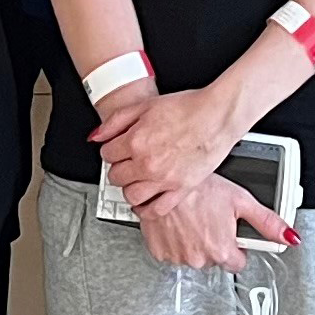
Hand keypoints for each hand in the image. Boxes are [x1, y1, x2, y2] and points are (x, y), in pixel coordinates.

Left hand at [92, 82, 238, 211]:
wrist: (217, 116)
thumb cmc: (188, 108)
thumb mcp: (146, 105)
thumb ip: (116, 121)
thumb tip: (97, 136)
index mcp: (136, 141)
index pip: (107, 155)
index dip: (112, 150)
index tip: (118, 149)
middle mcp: (147, 164)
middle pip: (116, 177)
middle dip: (119, 168)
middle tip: (128, 163)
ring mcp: (164, 179)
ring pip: (132, 196)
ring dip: (130, 189)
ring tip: (136, 180)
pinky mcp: (180, 190)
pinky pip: (156, 209)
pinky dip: (147, 208)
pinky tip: (148, 200)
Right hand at [135, 176, 289, 275]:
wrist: (163, 181)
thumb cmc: (200, 187)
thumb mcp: (241, 200)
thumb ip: (268, 223)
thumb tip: (290, 237)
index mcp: (221, 250)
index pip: (237, 263)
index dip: (237, 247)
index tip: (232, 234)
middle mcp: (199, 258)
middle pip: (215, 259)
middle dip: (215, 242)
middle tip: (211, 218)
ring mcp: (177, 257)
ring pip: (193, 256)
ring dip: (195, 241)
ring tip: (194, 217)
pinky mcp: (160, 252)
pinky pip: (173, 252)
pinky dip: (176, 240)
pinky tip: (179, 222)